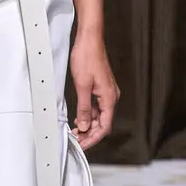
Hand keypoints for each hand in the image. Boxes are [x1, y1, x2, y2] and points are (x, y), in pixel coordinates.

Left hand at [69, 30, 119, 149]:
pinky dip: (88, 115)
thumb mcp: (82, 86)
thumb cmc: (87, 58)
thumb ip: (84, 108)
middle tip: (76, 141)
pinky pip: (96, 107)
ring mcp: (106, 92)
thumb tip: (84, 126)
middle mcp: (111, 97)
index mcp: (109, 98)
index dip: (93, 138)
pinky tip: (79, 119)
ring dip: (88, 125)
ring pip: (99, 116)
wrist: (89, 40)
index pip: (104, 126)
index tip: (82, 145)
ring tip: (75, 132)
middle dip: (90, 134)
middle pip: (103, 123)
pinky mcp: (101, 88)